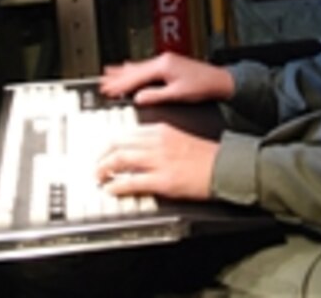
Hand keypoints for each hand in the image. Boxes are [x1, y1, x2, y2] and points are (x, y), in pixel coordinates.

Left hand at [96, 123, 217, 200]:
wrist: (224, 166)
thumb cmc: (205, 155)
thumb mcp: (178, 137)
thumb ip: (158, 140)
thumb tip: (139, 149)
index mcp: (160, 130)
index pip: (126, 132)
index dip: (111, 142)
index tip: (104, 150)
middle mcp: (157, 142)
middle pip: (118, 143)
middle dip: (102, 155)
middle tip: (96, 165)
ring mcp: (159, 161)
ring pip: (120, 160)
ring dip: (104, 169)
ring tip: (99, 177)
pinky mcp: (163, 180)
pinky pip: (132, 181)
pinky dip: (117, 186)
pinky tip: (111, 190)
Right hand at [99, 51, 234, 105]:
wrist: (220, 81)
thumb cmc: (203, 86)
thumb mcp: (178, 95)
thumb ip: (156, 96)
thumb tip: (138, 98)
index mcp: (163, 66)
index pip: (136, 77)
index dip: (121, 84)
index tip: (108, 90)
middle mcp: (162, 61)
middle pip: (134, 70)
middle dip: (118, 77)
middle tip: (102, 83)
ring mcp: (165, 61)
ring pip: (139, 67)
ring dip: (123, 71)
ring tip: (108, 73)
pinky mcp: (169, 65)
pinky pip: (145, 66)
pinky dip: (134, 69)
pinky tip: (129, 67)